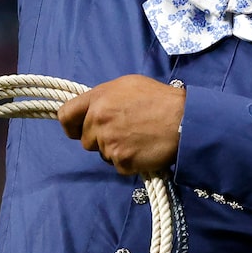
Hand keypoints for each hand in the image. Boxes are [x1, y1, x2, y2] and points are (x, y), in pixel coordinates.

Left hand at [58, 75, 185, 177]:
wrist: (185, 120)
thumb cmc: (161, 100)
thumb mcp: (128, 85)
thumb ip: (104, 97)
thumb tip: (93, 110)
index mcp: (98, 98)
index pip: (66, 116)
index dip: (71, 127)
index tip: (78, 132)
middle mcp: (99, 120)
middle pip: (86, 140)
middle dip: (101, 140)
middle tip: (125, 134)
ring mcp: (109, 142)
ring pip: (103, 154)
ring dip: (117, 151)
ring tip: (139, 139)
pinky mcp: (121, 160)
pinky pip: (118, 166)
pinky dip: (130, 162)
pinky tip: (144, 150)